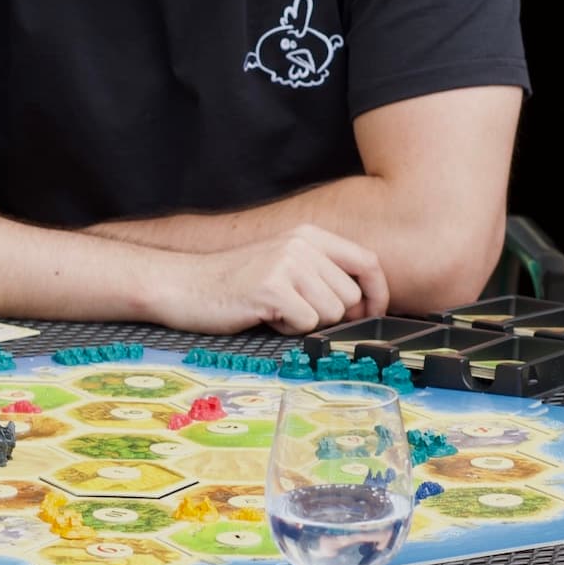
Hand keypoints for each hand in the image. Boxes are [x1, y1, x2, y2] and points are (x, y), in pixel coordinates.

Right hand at [158, 225, 387, 333]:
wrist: (185, 284)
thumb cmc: (237, 283)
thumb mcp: (285, 264)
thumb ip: (323, 274)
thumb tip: (366, 305)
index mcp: (310, 235)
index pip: (368, 262)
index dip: (378, 293)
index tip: (373, 314)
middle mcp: (302, 243)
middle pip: (350, 297)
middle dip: (329, 315)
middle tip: (294, 310)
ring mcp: (287, 263)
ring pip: (331, 313)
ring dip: (306, 323)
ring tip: (277, 311)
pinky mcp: (272, 287)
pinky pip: (306, 324)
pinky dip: (288, 330)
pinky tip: (266, 316)